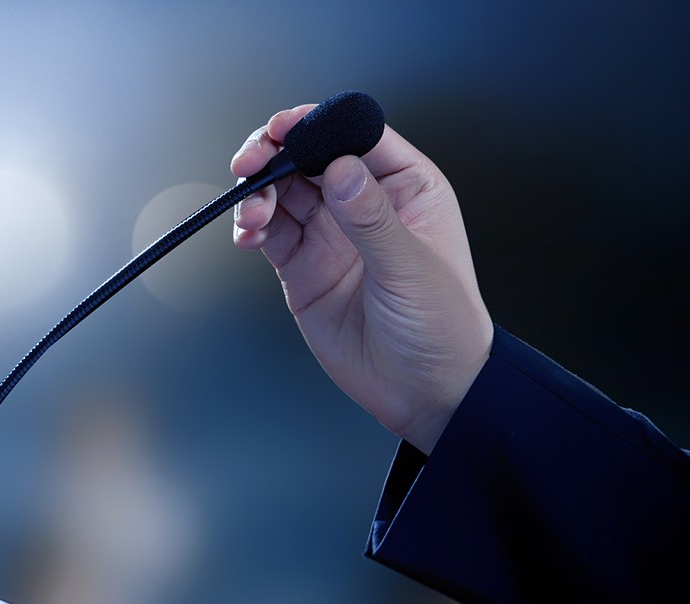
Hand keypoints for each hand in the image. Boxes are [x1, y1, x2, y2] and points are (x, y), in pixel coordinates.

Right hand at [230, 104, 492, 453]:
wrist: (425, 392)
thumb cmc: (442, 328)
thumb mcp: (411, 269)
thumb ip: (372, 218)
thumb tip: (340, 169)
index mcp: (405, 187)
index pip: (356, 136)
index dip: (317, 124)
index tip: (284, 128)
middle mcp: (363, 202)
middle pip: (307, 155)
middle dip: (273, 152)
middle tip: (248, 165)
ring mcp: (330, 233)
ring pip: (281, 190)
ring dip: (257, 193)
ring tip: (250, 216)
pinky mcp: (302, 266)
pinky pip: (269, 232)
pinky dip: (251, 227)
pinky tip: (247, 236)